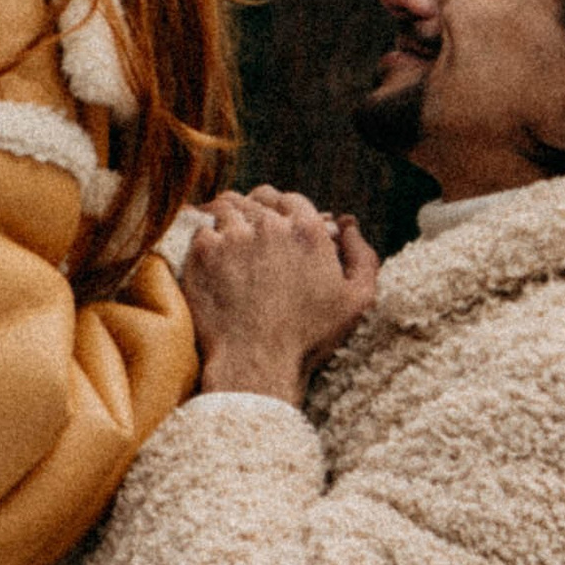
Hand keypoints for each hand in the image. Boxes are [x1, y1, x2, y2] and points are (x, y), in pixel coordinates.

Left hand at [185, 188, 380, 408]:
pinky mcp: (204, 252)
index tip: (276, 227)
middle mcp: (270, 225)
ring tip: (226, 235)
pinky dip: (204, 235)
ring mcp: (234, 236)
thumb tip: (349, 223)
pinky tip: (208, 251)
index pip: (290, 200)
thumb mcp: (356, 302)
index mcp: (307, 230)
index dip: (283, 211)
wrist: (257, 364)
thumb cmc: (309, 339)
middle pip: (258, 199)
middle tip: (250, 231)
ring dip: (228, 216)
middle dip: (256, 211)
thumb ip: (363, 257)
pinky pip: (201, 227)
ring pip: (227, 206)